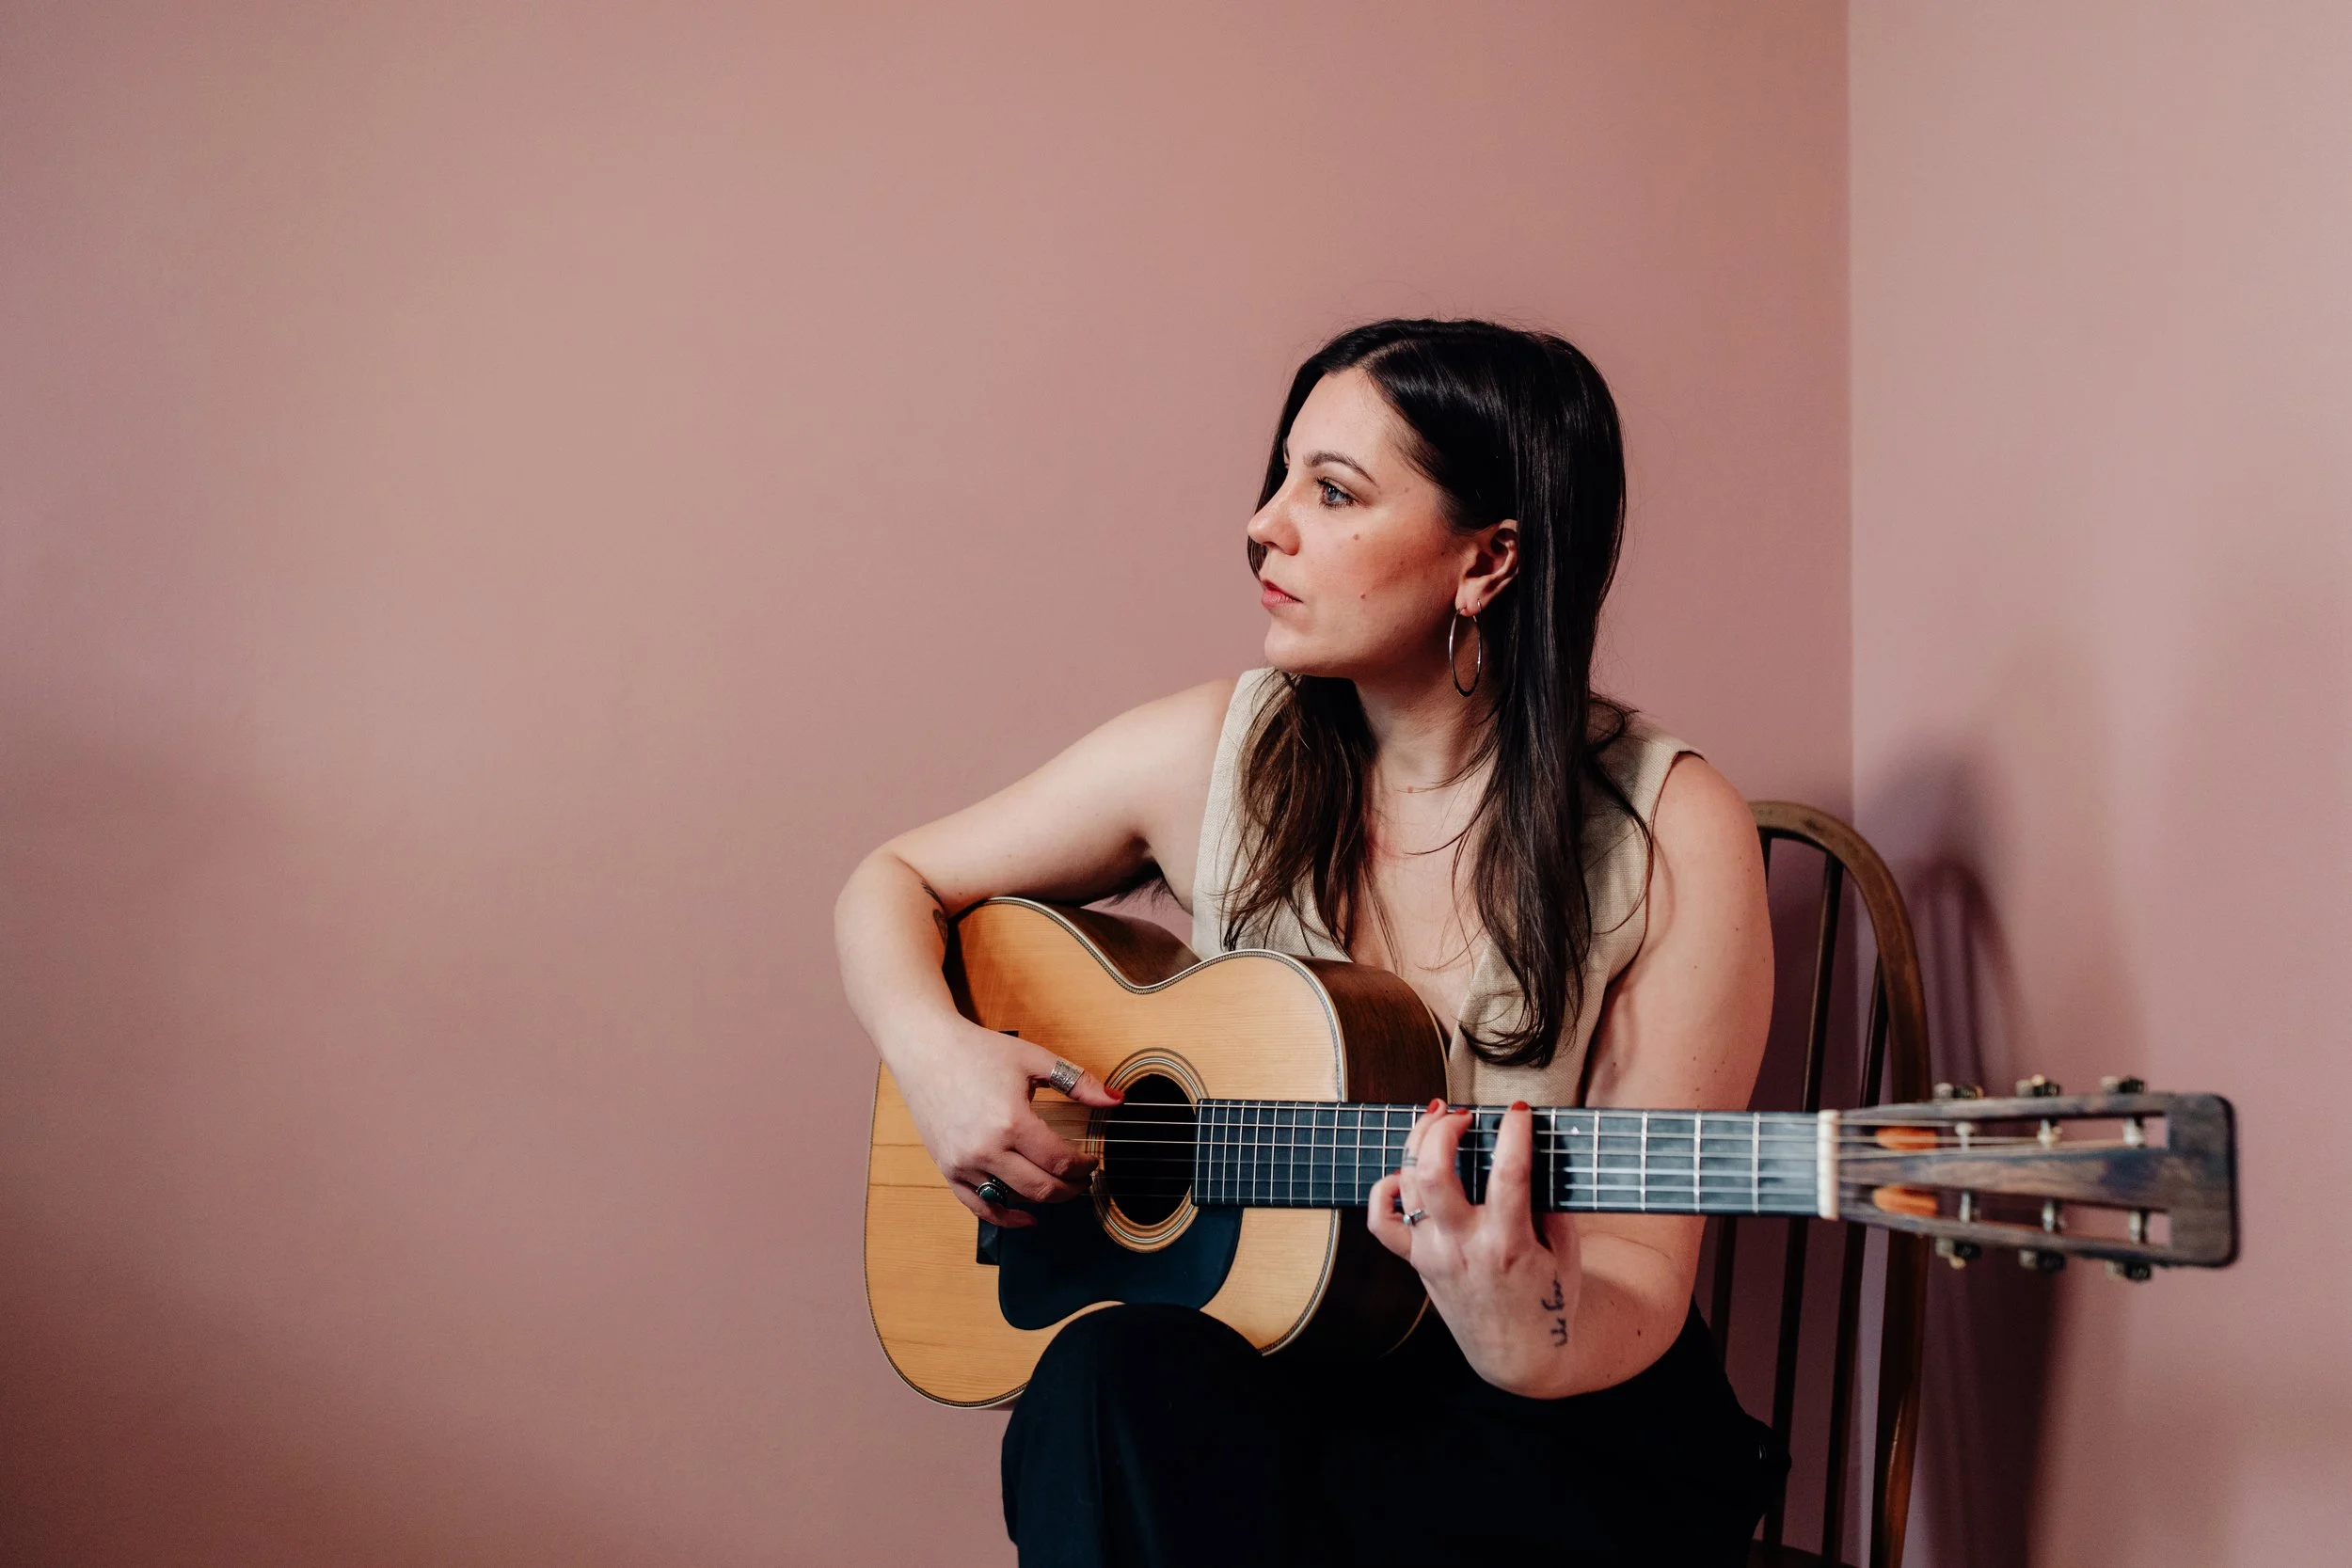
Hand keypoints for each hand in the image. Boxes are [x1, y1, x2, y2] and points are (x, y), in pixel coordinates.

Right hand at [891, 1017, 1121, 1227]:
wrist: (926, 1050)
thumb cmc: (977, 1051)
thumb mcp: (1033, 1059)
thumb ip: (1078, 1082)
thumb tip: (1116, 1100)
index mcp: (1011, 1121)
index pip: (1059, 1160)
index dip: (1083, 1167)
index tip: (1092, 1162)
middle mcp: (986, 1149)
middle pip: (1041, 1188)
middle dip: (1071, 1189)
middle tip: (1083, 1180)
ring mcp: (964, 1163)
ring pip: (1013, 1199)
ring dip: (1044, 1200)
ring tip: (1060, 1189)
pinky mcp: (948, 1168)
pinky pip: (978, 1206)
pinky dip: (1004, 1217)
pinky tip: (1026, 1217)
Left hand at [1367, 1099, 1582, 1394]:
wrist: (1519, 1357)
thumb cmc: (1548, 1304)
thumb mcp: (1566, 1254)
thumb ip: (1551, 1204)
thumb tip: (1534, 1152)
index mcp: (1508, 1245)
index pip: (1508, 1174)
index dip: (1514, 1133)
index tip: (1521, 1112)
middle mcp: (1463, 1247)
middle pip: (1435, 1172)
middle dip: (1445, 1128)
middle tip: (1464, 1114)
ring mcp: (1433, 1254)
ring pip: (1408, 1185)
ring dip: (1419, 1143)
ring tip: (1438, 1121)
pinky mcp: (1417, 1262)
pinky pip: (1382, 1222)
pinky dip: (1387, 1189)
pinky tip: (1406, 1172)